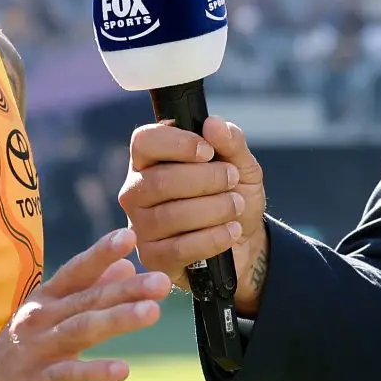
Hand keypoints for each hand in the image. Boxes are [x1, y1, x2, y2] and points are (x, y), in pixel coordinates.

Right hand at [0, 229, 171, 380]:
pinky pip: (68, 376)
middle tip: (161, 281)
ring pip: (81, 330)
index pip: (76, 271)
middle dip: (126, 289)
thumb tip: (126, 265)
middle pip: (87, 299)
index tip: (128, 236)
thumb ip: (87, 291)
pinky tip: (123, 370)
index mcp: (45, 299)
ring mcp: (36, 350)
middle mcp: (39, 318)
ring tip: (151, 312)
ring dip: (117, 319)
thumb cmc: (22, 354)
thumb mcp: (51, 317)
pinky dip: (96, 372)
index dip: (101, 253)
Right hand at [119, 116, 269, 314]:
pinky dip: (213, 238)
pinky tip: (232, 231)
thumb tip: (213, 123)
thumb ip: (230, 142)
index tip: (208, 151)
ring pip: (171, 215)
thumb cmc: (232, 196)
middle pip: (160, 181)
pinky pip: (180, 248)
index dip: (177, 144)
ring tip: (236, 205)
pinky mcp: (152, 257)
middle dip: (206, 179)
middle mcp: (136, 191)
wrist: (244, 242)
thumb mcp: (241, 165)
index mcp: (150, 160)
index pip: (144, 141)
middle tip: (232, 180)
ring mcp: (140, 226)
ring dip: (214, 208)